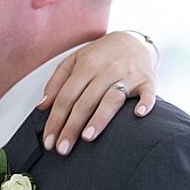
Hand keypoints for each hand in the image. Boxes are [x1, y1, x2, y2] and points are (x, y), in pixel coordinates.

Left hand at [39, 30, 157, 154]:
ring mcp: (127, 75)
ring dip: (99, 118)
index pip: (66, 97)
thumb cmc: (100, 55)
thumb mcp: (74, 61)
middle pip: (85, 102)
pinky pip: (147, 92)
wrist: (132, 40)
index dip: (55, 120)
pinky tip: (138, 114)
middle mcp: (106, 70)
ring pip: (111, 99)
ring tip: (87, 138)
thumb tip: (42, 106)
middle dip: (72, 127)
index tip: (50, 140)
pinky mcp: (147, 80)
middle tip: (63, 149)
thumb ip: (56, 82)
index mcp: (85, 66)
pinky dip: (145, 103)